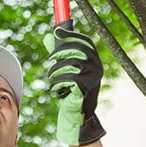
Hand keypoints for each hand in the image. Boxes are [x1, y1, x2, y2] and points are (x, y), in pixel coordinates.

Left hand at [44, 19, 105, 145]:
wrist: (79, 115)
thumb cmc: (72, 91)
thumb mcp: (67, 70)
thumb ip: (60, 53)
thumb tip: (49, 36)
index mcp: (94, 60)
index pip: (84, 42)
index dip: (71, 35)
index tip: (57, 31)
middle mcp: (97, 67)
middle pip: (76, 50)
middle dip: (59, 53)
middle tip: (50, 59)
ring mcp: (92, 77)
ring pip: (68, 64)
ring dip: (55, 72)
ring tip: (54, 80)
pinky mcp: (85, 87)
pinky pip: (66, 79)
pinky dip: (57, 84)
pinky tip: (58, 91)